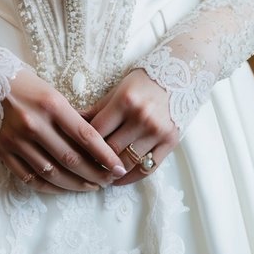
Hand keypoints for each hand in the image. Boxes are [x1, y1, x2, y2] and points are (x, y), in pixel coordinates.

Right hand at [0, 70, 126, 192]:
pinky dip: (48, 186)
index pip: (85, 136)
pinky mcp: (1, 150)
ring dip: (74, 184)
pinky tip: (61, 187)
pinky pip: (29, 177)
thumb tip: (94, 138)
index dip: (105, 155)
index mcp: (50, 104)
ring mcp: (16, 139)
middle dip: (95, 174)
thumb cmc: (21, 81)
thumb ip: (69, 115)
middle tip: (109, 181)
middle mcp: (34, 123)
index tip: (118, 166)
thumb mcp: (49, 90)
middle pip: (71, 159)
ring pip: (51, 172)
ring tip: (90, 186)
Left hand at [83, 68, 177, 185]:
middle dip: (95, 159)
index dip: (83, 143)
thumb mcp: (118, 89)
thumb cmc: (144, 81)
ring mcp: (157, 132)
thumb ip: (98, 109)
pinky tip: (119, 179)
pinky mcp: (170, 142)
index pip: (97, 131)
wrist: (179, 74)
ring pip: (127, 162)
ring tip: (99, 174)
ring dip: (111, 171)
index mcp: (125, 101)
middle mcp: (142, 117)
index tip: (75, 150)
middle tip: (85, 165)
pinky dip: (130, 177)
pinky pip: (147, 169)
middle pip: (110, 149)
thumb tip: (73, 122)